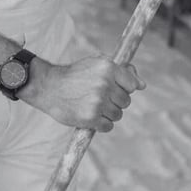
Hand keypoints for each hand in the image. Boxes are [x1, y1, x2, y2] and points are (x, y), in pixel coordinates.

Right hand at [22, 55, 145, 132]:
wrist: (48, 87)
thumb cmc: (75, 75)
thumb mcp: (97, 64)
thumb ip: (122, 71)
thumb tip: (142, 85)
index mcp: (108, 68)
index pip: (133, 85)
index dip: (123, 88)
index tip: (111, 88)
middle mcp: (104, 84)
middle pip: (126, 101)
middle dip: (114, 101)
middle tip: (96, 96)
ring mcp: (97, 102)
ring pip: (118, 115)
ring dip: (107, 114)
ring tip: (91, 106)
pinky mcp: (90, 117)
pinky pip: (108, 126)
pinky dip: (100, 124)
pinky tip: (89, 115)